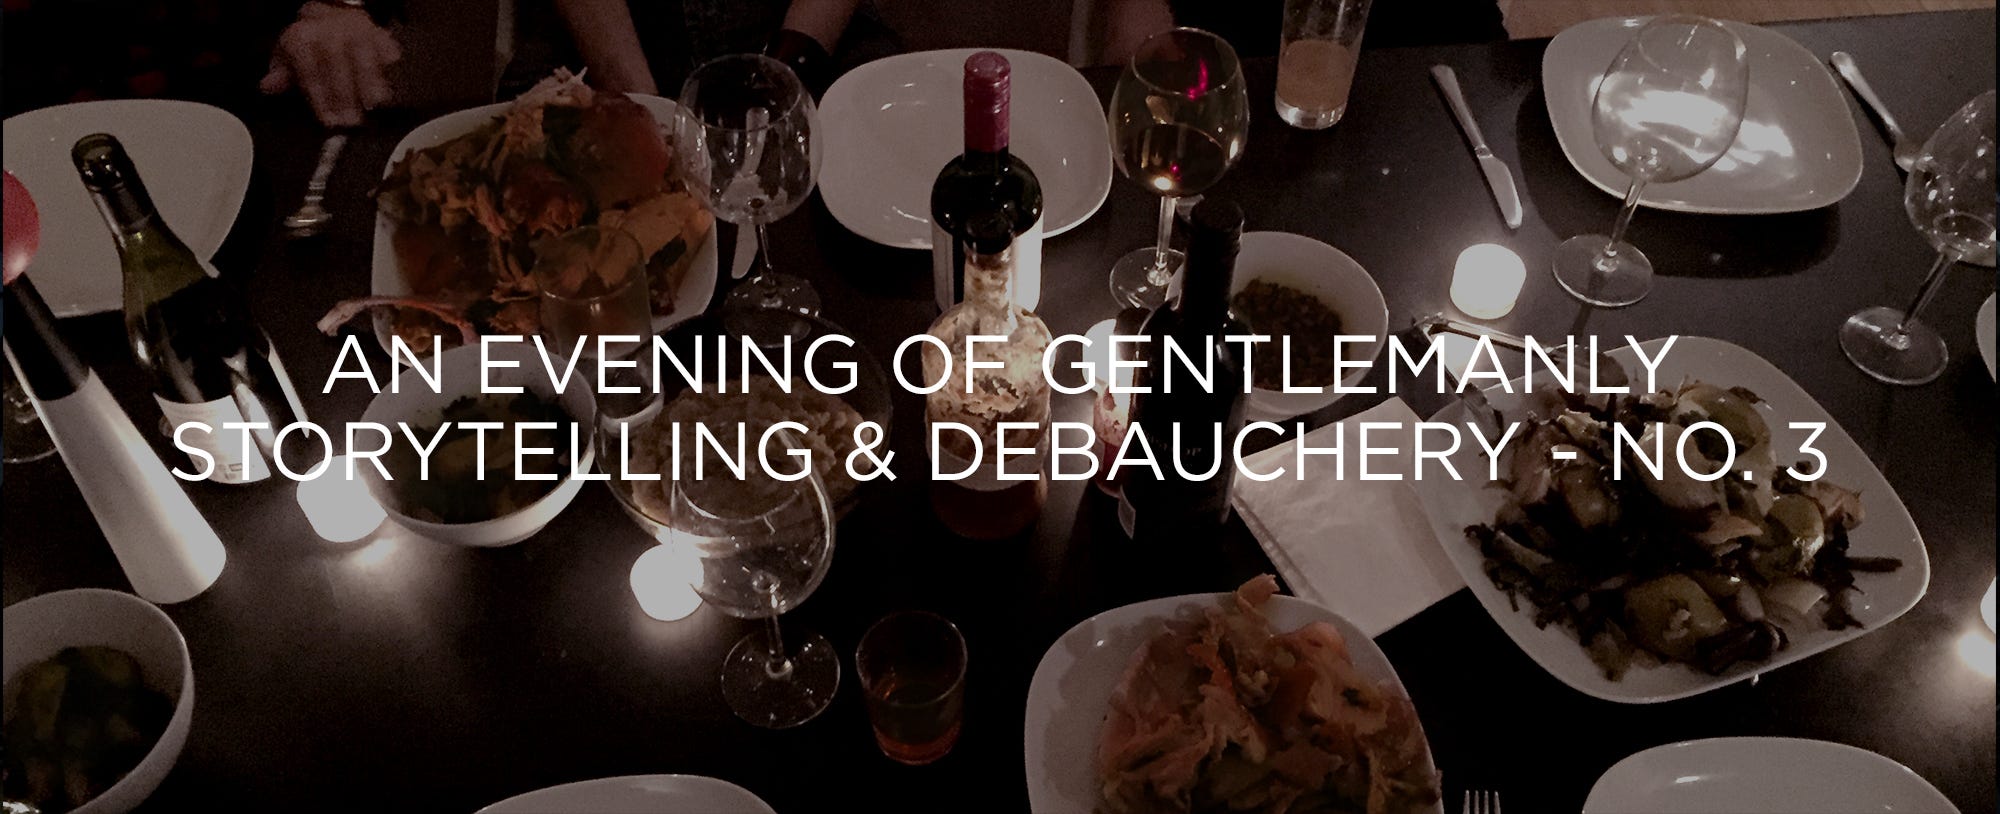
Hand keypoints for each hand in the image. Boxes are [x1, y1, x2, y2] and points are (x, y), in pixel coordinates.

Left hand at [261, 3, 400, 126]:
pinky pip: (387, 52)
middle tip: (352, 123)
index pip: (310, 68)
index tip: (329, 121)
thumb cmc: (313, 45)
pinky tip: (393, 91)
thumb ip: (282, 74)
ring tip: (374, 109)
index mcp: (303, 37)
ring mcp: (358, 30)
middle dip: (345, 95)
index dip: (319, 96)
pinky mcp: (380, 34)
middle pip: (337, 63)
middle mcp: (330, 30)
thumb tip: (268, 87)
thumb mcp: (290, 56)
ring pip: (364, 57)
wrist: (337, 15)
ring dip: (370, 84)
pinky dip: (390, 71)